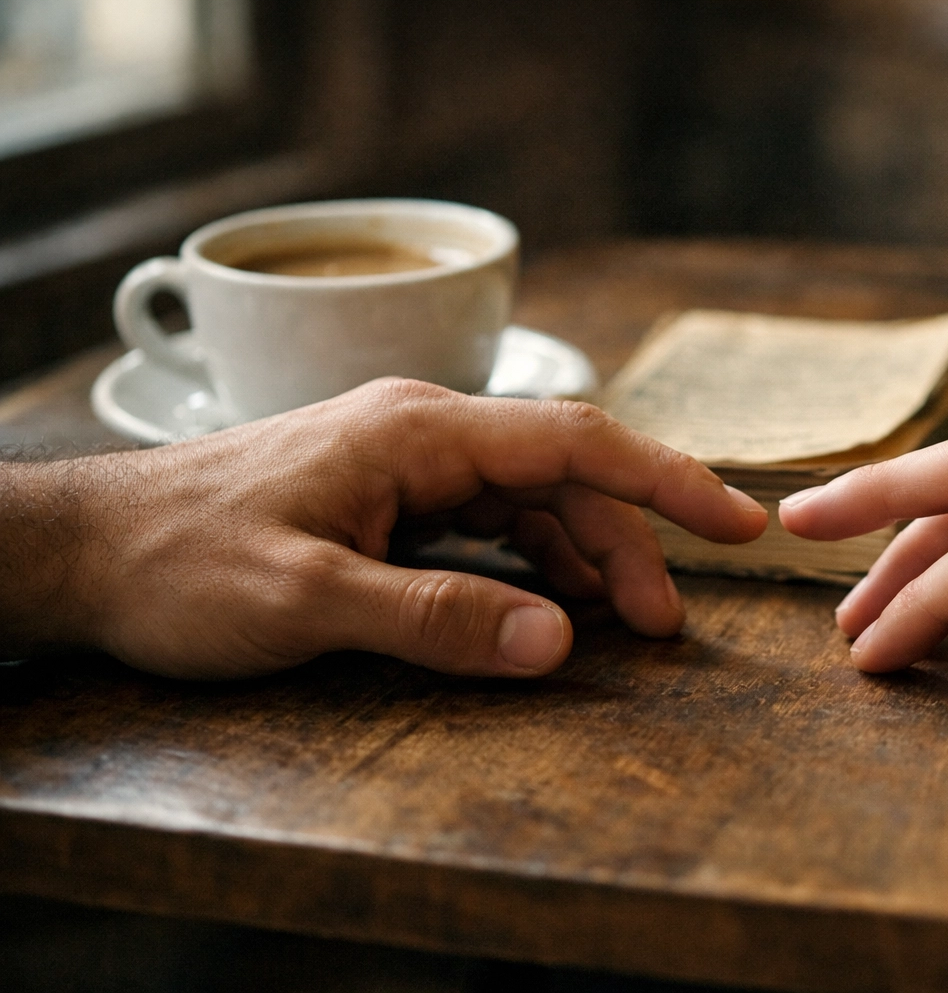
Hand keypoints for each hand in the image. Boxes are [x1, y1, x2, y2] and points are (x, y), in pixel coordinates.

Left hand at [2, 379, 765, 678]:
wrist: (84, 552)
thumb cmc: (179, 562)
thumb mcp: (305, 601)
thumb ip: (435, 618)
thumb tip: (558, 640)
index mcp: (417, 432)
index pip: (574, 440)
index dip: (666, 479)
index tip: (738, 521)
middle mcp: (424, 436)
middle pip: (563, 477)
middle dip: (629, 545)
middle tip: (670, 626)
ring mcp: (408, 467)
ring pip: (532, 503)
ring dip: (586, 559)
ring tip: (630, 625)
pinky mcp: (391, 503)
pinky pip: (490, 527)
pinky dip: (535, 566)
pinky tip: (554, 606)